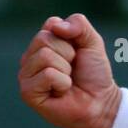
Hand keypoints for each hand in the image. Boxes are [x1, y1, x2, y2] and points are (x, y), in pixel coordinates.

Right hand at [18, 13, 120, 127]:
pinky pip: (47, 74)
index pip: (51, 24)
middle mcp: (30, 58)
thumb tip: (55, 26)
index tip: (77, 53)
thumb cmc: (94, 74)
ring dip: (66, 70)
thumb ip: (79, 24)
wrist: (101, 103)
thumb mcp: (93, 42)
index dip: (72, 38)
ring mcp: (26, 75)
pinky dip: (63, 83)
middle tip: (72, 70)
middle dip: (68, 54)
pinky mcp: (27, 92)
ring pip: (45, 56)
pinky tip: (62, 92)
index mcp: (43, 44)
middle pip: (44, 39)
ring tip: (67, 82)